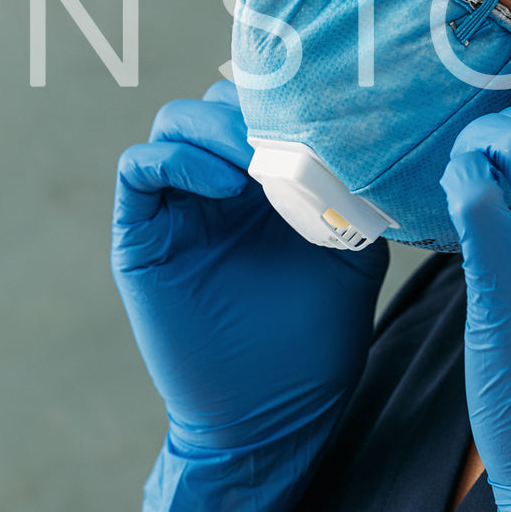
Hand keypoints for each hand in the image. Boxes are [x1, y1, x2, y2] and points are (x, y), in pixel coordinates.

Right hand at [112, 79, 388, 511]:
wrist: (274, 413)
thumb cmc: (314, 339)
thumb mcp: (351, 250)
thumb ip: (351, 191)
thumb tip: (371, 137)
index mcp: (259, 181)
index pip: (255, 106)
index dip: (281, 98)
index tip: (321, 111)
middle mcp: (213, 185)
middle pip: (213, 102)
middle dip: (251, 107)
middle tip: (288, 135)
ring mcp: (175, 208)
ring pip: (173, 123)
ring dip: (215, 126)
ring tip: (257, 158)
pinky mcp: (142, 237)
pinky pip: (139, 168)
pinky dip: (179, 160)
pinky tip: (226, 184)